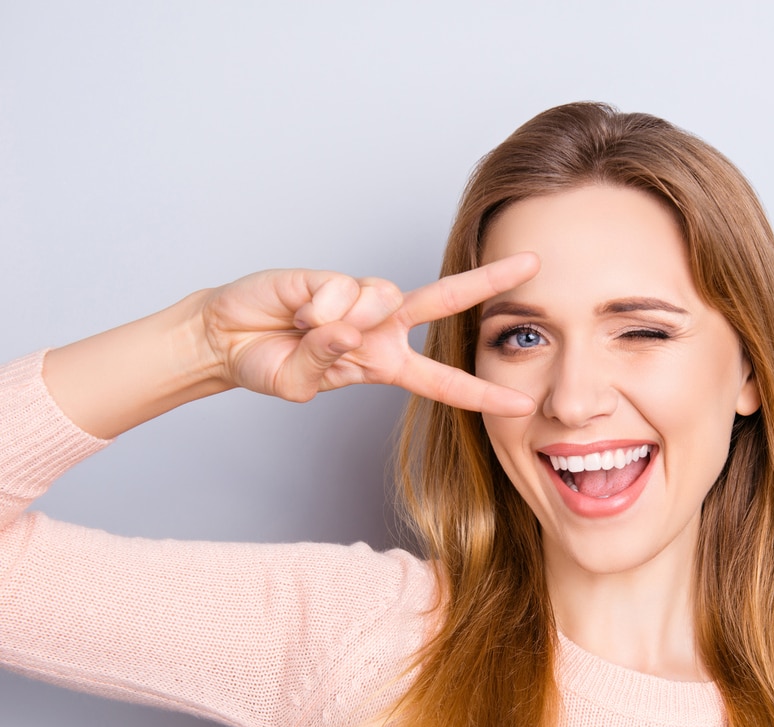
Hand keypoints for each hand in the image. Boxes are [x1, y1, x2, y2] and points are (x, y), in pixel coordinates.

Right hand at [201, 253, 538, 414]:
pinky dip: (315, 308)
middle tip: (533, 262)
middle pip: (446, 300)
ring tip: (305, 329)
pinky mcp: (334, 275)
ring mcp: (361, 299)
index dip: (481, 394)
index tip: (521, 402)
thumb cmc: (268, 364)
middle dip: (490, 280)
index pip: (442, 382)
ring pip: (381, 299)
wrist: (224, 337)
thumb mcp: (300, 385)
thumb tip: (349, 329)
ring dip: (340, 321)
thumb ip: (328, 364)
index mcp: (386, 364)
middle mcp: (383, 327)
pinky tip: (296, 310)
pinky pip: (341, 291)